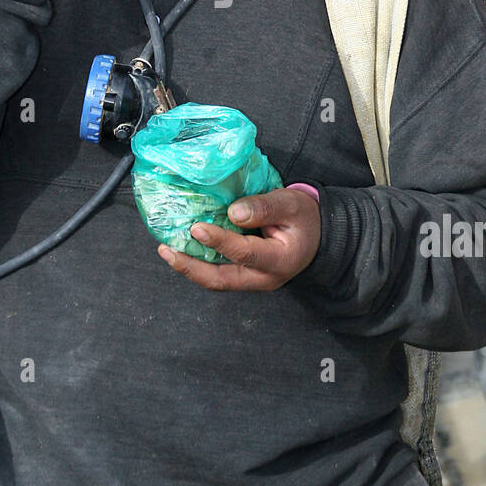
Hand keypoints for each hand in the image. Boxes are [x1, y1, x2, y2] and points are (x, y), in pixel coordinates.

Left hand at [158, 188, 321, 290]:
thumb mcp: (291, 204)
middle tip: (167, 250)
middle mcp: (265, 278)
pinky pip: (219, 273)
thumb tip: (234, 212)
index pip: (244, 254)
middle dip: (191, 268)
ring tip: (167, 251)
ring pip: (217, 281)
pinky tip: (182, 249)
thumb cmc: (305, 217)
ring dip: (190, 268)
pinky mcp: (245, 276)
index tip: (196, 228)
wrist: (317, 234)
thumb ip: (265, 207)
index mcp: (280, 260)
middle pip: (222, 280)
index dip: (219, 241)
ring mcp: (254, 281)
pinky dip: (199, 263)